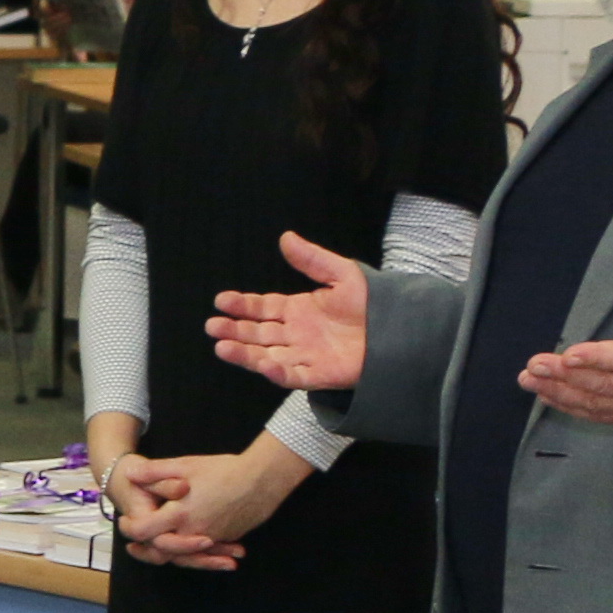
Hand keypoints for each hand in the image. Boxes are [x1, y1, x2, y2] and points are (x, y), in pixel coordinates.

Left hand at [112, 447, 290, 570]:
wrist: (262, 480)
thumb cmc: (223, 470)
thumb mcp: (185, 465)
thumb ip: (155, 472)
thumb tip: (130, 474)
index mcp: (179, 514)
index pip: (145, 531)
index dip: (130, 528)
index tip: (125, 522)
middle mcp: (193, 532)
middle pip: (161, 550)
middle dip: (145, 549)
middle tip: (133, 544)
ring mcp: (210, 539)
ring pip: (183, 556)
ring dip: (167, 554)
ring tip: (154, 548)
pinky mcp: (223, 539)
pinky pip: (203, 553)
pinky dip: (191, 554)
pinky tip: (185, 548)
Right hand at [209, 230, 369, 394]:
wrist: (400, 329)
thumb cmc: (374, 303)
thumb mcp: (342, 274)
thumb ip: (312, 259)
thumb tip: (285, 237)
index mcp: (299, 310)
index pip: (263, 308)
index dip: (242, 305)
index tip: (221, 301)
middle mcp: (297, 334)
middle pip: (258, 334)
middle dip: (234, 330)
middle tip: (212, 326)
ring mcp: (306, 355)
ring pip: (267, 355)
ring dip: (244, 353)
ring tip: (221, 347)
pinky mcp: (320, 374)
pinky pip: (294, 375)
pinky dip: (277, 372)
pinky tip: (262, 363)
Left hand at [523, 273, 612, 423]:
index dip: (600, 359)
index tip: (570, 354)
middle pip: (606, 384)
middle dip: (566, 375)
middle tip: (534, 365)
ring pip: (598, 402)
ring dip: (561, 392)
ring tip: (529, 379)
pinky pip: (601, 414)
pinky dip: (571, 407)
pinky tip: (546, 395)